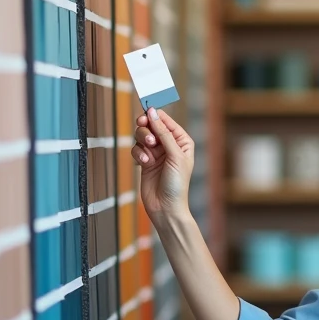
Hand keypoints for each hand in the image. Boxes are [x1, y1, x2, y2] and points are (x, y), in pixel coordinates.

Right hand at [131, 107, 194, 222]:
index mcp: (182, 141)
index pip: (166, 120)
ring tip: (148, 154)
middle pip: (151, 125)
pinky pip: (136, 149)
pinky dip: (138, 154)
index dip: (155, 115)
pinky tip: (144, 163)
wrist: (166, 207)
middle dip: (147, 130)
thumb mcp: (175, 156)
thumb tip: (153, 113)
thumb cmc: (177, 184)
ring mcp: (156, 153)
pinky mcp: (145, 161)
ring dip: (142, 142)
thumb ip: (163, 134)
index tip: (145, 112)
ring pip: (142, 136)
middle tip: (147, 135)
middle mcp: (169, 145)